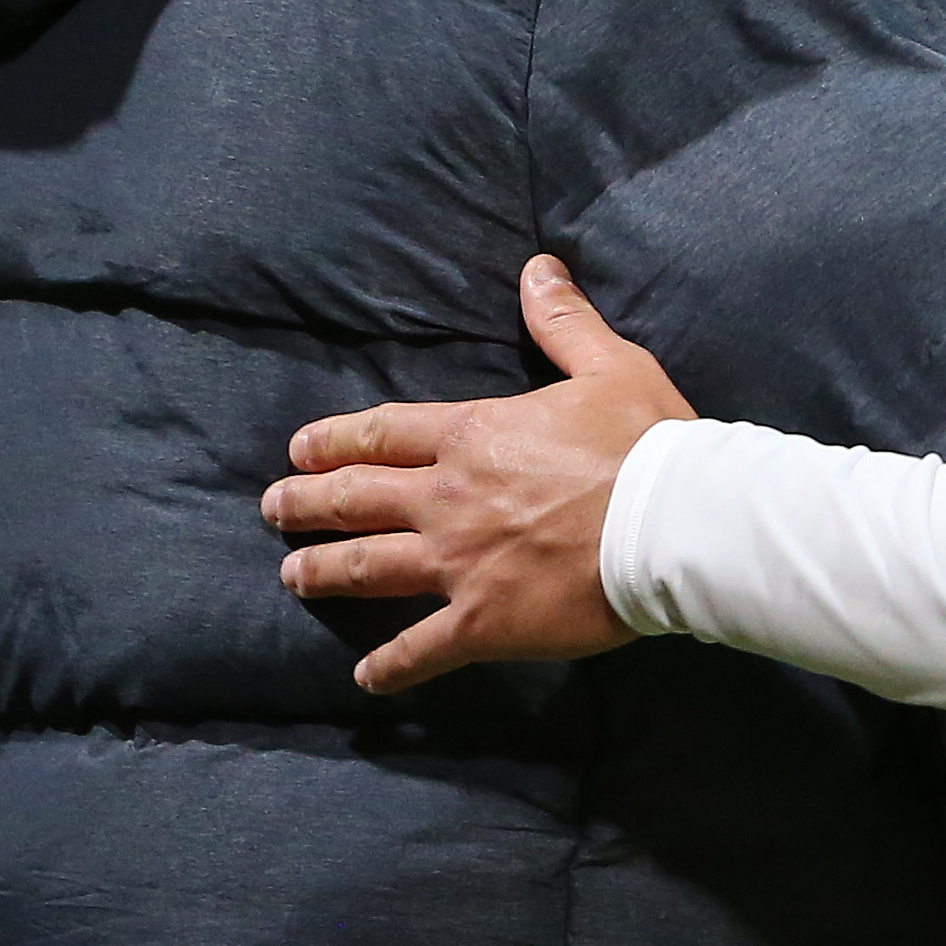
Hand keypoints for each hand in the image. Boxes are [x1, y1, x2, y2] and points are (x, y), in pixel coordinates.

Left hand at [265, 255, 692, 692]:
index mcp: (472, 436)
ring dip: (324, 572)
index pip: (382, 435)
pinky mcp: (483, 622)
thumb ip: (563, 321)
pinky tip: (365, 677)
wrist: (671, 524)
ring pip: (368, 568)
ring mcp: (458, 564)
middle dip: (308, 503)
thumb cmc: (645, 442)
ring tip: (292, 576)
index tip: (299, 449)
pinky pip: (421, 649)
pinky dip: (390, 666)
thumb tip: (538, 268)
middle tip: (273, 508)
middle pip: (356, 499)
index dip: (335, 441)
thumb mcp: (608, 364)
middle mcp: (448, 499)